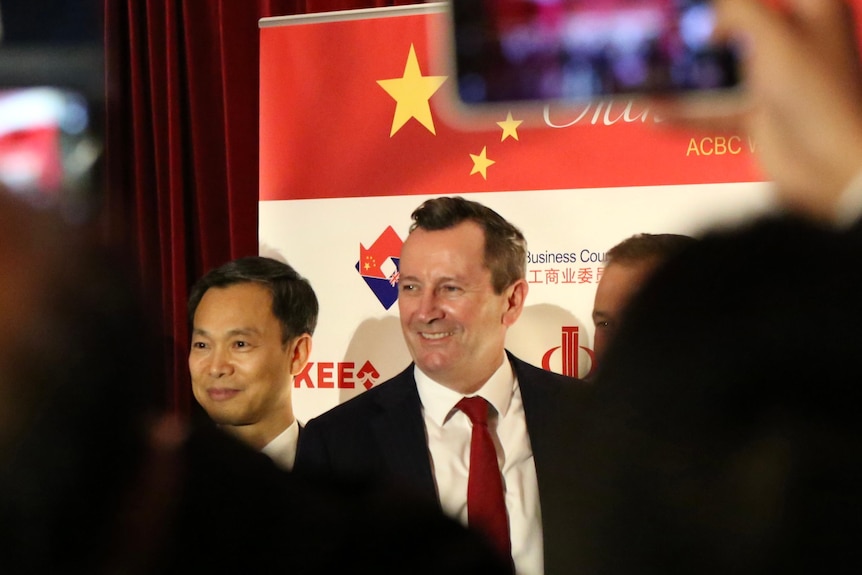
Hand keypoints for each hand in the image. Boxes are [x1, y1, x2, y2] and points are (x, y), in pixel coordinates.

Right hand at [658, 0, 861, 221]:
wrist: (833, 166)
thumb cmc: (816, 94)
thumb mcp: (773, 37)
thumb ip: (735, 11)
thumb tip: (704, 10)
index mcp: (813, 9)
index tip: (692, 2)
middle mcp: (794, 41)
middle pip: (739, 23)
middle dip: (702, 25)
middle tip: (666, 22)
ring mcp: (774, 81)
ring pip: (722, 67)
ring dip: (686, 70)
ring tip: (650, 63)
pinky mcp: (757, 117)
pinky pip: (713, 109)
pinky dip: (683, 111)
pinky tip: (653, 110)